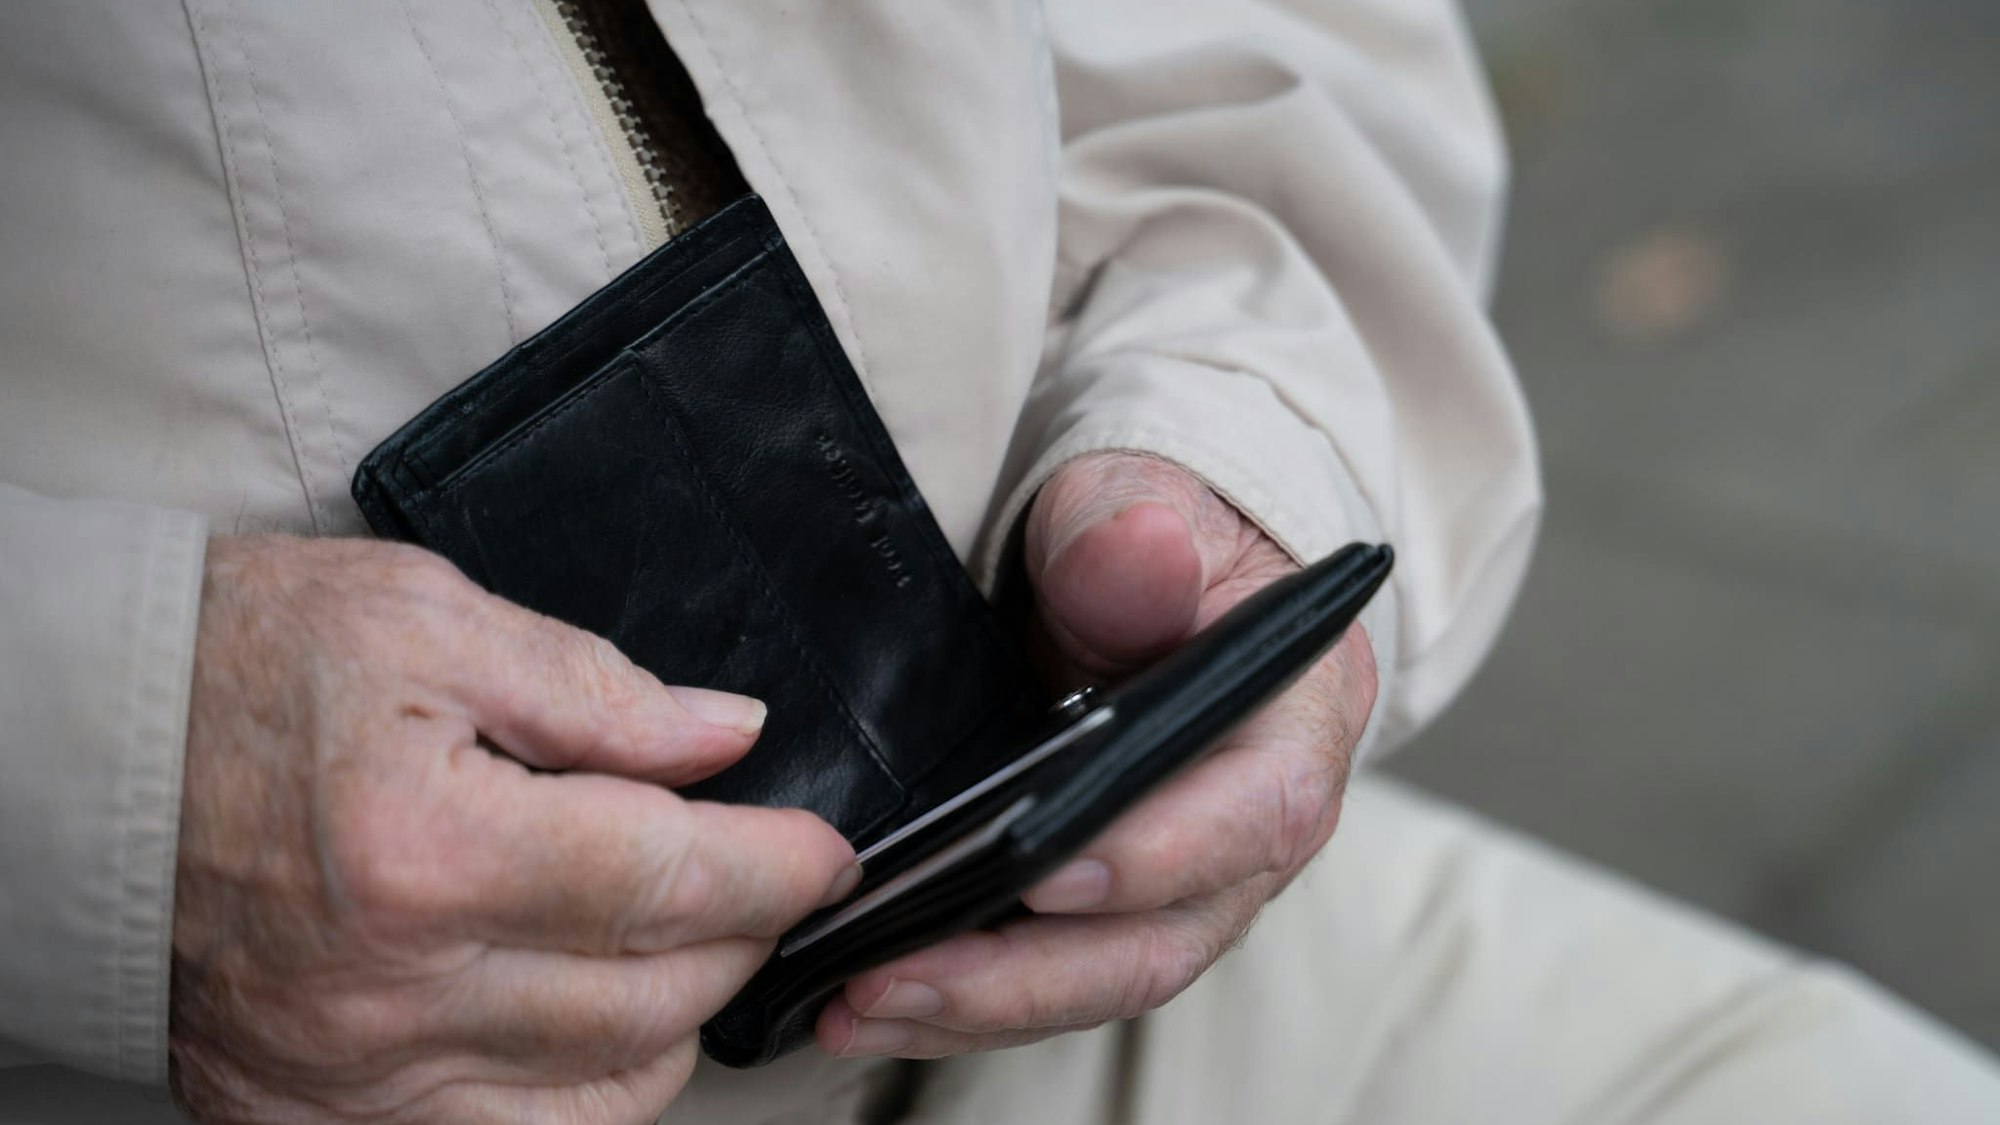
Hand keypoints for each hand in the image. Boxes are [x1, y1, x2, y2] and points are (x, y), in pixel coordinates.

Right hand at [170, 537, 856, 1123]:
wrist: (87, 761)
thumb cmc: (242, 670)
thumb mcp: (425, 621)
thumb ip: (596, 689)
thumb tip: (727, 738)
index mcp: (427, 849)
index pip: (669, 878)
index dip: (779, 864)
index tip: (824, 851)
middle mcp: (396, 988)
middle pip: (656, 992)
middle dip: (742, 929)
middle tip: (751, 868)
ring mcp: (358, 1074)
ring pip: (608, 1091)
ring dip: (679, 1011)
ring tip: (674, 931)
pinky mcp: (326, 1117)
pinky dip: (591, 1090)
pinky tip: (597, 1016)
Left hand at [818, 453, 1375, 1056]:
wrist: (1147, 566)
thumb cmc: (1159, 534)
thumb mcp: (1144, 501)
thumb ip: (1134, 535)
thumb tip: (1140, 550)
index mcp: (1295, 726)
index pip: (1254, 812)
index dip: (1158, 855)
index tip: (1045, 874)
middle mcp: (1255, 831)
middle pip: (1161, 939)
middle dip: (1027, 977)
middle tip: (899, 977)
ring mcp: (1187, 884)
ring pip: (1098, 978)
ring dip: (977, 1006)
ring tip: (856, 1006)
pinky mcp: (1118, 909)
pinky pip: (1053, 977)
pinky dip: (966, 1000)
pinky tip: (874, 1001)